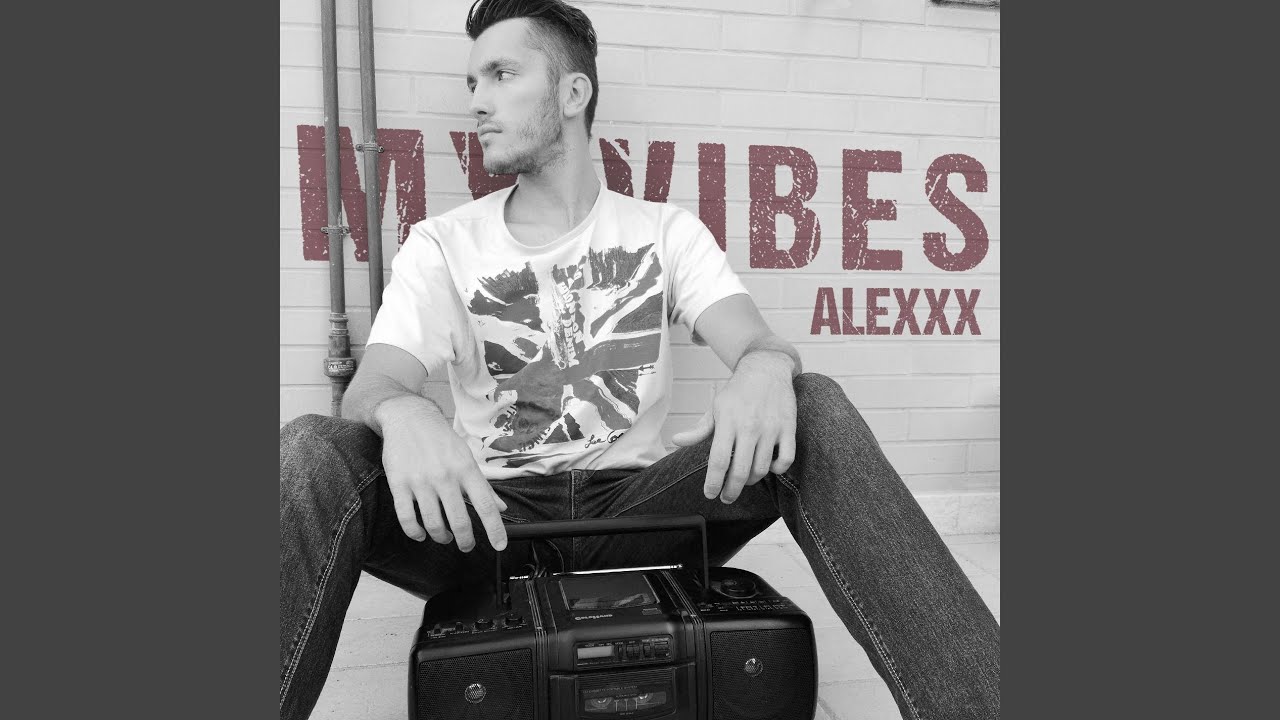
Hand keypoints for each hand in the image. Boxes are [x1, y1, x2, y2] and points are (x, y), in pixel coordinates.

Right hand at [378, 398, 508, 551]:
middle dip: (465, 540)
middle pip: (459, 521)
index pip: (485, 505)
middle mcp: (445, 476)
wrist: (408, 418)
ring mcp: (421, 481)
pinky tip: (420, 534)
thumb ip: (483, 485)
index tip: (500, 546)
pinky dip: (415, 532)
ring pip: (433, 523)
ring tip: (444, 537)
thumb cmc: (441, 439)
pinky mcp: (399, 484)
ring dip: (441, 537)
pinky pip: (406, 518)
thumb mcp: (466, 457)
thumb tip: (501, 508)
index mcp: (466, 468)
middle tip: (466, 546)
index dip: (495, 529)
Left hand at [671, 352, 796, 503]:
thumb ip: (699, 429)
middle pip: (740, 471)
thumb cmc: (738, 392)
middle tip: (726, 497)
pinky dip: (777, 469)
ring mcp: (770, 428)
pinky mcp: (788, 428)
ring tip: (743, 480)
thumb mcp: (715, 408)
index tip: (710, 494)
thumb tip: (676, 442)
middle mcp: (749, 426)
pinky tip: (768, 467)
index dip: (713, 482)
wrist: (766, 369)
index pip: (718, 460)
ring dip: (751, 480)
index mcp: (727, 422)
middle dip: (731, 491)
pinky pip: (785, 460)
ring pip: (762, 469)